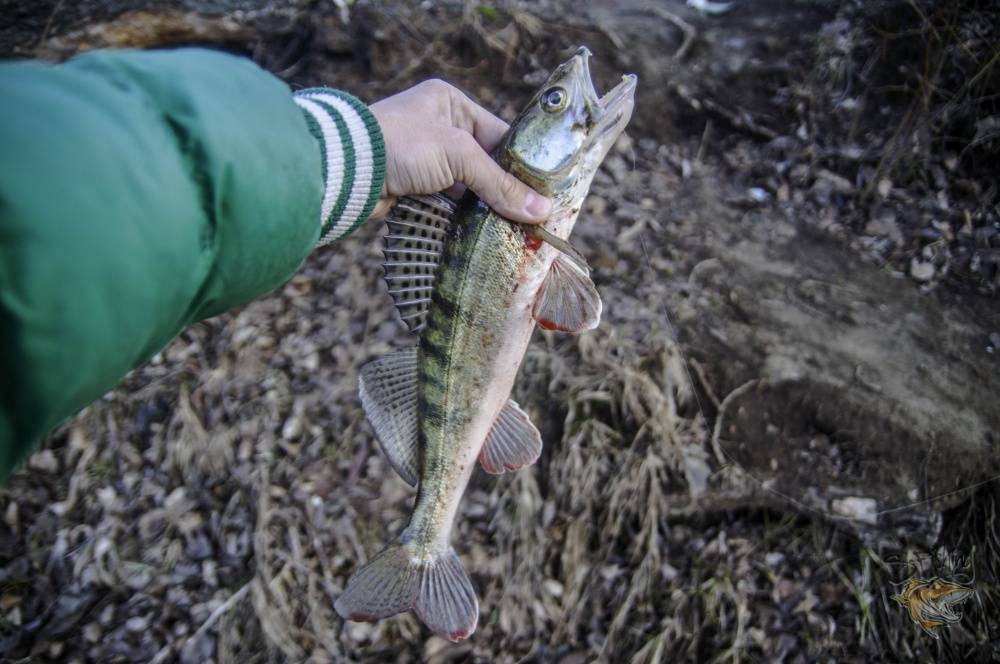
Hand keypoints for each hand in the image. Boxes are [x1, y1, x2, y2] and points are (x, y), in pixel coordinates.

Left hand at [369, 79, 551, 223]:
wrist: (346, 171)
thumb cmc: (401, 144)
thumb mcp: (458, 156)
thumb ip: (499, 183)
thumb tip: (540, 211)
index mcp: (450, 104)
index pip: (499, 134)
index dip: (522, 164)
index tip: (545, 191)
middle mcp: (438, 127)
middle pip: (485, 163)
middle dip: (505, 190)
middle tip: (533, 215)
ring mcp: (425, 159)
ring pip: (468, 186)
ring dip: (486, 207)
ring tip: (515, 229)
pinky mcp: (413, 187)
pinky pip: (448, 203)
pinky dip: (464, 217)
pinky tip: (484, 232)